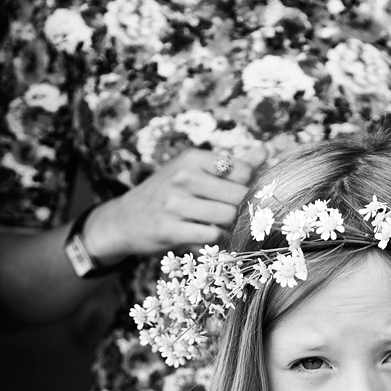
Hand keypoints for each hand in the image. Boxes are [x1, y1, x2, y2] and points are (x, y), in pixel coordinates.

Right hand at [83, 147, 260, 264]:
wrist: (124, 220)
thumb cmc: (166, 194)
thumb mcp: (193, 171)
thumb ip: (231, 164)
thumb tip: (265, 150)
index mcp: (192, 158)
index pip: (242, 170)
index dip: (248, 187)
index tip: (240, 196)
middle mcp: (183, 177)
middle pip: (238, 195)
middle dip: (240, 209)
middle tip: (231, 216)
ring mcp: (174, 203)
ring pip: (227, 216)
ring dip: (228, 226)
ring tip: (217, 226)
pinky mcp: (169, 229)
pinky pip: (211, 236)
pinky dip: (215, 240)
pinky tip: (205, 237)